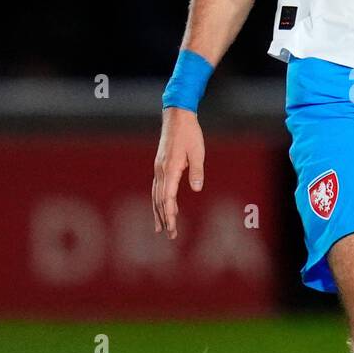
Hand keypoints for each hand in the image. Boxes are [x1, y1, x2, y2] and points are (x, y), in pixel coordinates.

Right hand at [152, 108, 205, 239]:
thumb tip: (196, 189)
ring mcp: (158, 169)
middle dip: (164, 218)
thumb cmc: (190, 133)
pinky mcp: (160, 166)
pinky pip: (156, 188)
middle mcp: (161, 171)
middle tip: (170, 235)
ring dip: (158, 213)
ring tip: (160, 229)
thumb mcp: (197, 152)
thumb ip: (196, 171)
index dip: (170, 214)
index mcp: (170, 168)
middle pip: (160, 200)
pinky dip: (157, 201)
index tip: (172, 227)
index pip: (168, 197)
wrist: (177, 117)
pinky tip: (159, 208)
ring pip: (155, 195)